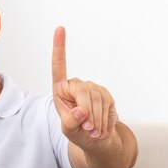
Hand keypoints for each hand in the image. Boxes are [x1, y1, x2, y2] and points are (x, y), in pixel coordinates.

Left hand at [51, 27, 117, 146]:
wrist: (97, 139)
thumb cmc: (78, 132)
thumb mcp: (68, 131)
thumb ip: (70, 122)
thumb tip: (80, 111)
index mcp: (61, 90)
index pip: (59, 67)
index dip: (59, 48)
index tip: (60, 28)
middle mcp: (76, 85)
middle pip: (84, 92)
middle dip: (88, 114)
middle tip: (88, 130)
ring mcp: (92, 88)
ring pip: (98, 99)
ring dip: (97, 120)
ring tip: (94, 133)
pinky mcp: (106, 93)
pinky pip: (108, 104)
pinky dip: (105, 120)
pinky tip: (102, 128)